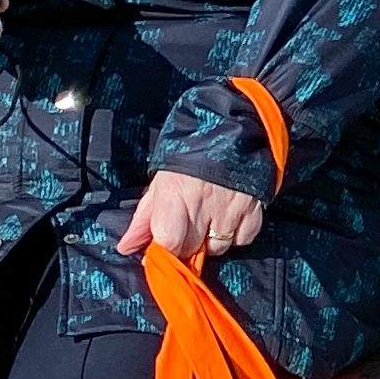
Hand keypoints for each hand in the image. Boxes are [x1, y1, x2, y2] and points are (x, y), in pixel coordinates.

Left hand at [118, 170, 266, 259]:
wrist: (229, 128)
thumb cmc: (188, 156)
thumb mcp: (159, 183)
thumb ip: (143, 219)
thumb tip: (126, 247)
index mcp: (175, 197)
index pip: (169, 243)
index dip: (165, 250)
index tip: (165, 245)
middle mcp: (204, 206)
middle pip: (193, 250)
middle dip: (187, 245)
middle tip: (187, 227)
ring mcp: (231, 209)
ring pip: (218, 248)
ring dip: (211, 241)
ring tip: (209, 219)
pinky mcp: (253, 208)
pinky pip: (243, 239)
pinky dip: (236, 234)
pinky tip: (230, 217)